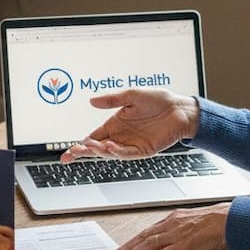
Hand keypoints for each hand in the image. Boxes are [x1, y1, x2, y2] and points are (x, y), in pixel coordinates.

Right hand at [61, 88, 200, 162]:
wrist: (180, 108)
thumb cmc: (158, 100)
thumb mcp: (132, 95)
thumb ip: (112, 99)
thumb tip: (92, 101)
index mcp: (115, 124)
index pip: (93, 137)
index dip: (80, 145)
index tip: (68, 152)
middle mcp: (121, 136)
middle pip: (98, 148)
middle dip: (84, 152)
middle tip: (72, 154)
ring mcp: (132, 144)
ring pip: (110, 152)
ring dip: (99, 151)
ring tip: (90, 146)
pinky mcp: (143, 150)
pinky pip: (127, 153)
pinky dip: (117, 152)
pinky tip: (109, 147)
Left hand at [114, 202, 230, 249]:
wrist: (231, 220)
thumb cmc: (219, 221)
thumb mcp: (196, 220)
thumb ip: (185, 227)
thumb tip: (181, 234)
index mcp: (175, 217)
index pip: (151, 229)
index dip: (138, 237)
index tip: (129, 243)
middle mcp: (172, 224)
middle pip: (145, 236)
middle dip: (130, 245)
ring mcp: (176, 235)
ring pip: (148, 244)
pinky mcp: (182, 247)